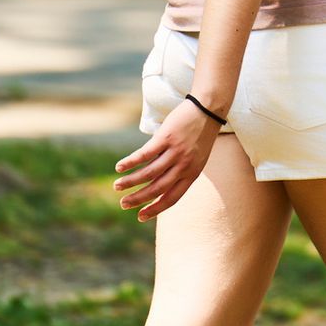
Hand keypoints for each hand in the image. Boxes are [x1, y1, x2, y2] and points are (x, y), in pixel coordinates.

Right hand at [112, 103, 220, 220]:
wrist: (208, 109)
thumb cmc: (200, 134)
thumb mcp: (196, 158)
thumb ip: (180, 171)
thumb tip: (159, 184)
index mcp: (192, 174)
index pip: (172, 198)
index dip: (156, 209)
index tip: (140, 217)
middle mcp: (184, 166)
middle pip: (157, 188)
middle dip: (138, 199)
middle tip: (123, 204)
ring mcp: (175, 152)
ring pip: (149, 173)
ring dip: (130, 182)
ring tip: (117, 186)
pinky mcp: (166, 137)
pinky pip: (145, 154)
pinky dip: (130, 162)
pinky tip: (120, 167)